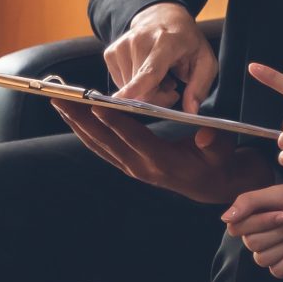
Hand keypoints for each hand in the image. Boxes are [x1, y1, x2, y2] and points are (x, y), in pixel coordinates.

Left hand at [55, 100, 272, 203]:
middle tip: (62, 97)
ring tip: (59, 101)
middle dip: (82, 118)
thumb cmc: (217, 160)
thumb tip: (207, 135)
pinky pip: (100, 147)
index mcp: (162, 161)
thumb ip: (214, 142)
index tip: (96, 104)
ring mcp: (131, 167)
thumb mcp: (222, 150)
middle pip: (106, 140)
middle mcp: (141, 166)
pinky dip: (84, 130)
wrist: (211, 184)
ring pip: (97, 144)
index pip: (134, 138)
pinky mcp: (126, 164)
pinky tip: (72, 115)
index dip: (115, 122)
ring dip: (76, 123)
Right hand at [103, 2, 216, 111]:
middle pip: (142, 88)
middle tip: (172, 87)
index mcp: (167, 42)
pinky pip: (121, 83)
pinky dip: (134, 84)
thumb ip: (199, 87)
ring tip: (160, 75)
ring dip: (146, 90)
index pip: (150, 70)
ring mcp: (122, 45)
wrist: (162, 16)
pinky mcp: (110, 52)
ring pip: (130, 89)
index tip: (120, 99)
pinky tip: (145, 72)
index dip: (137, 86)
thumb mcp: (205, 60)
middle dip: (158, 98)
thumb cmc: (186, 41)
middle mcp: (140, 41)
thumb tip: (190, 111)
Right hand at [222, 182, 282, 277]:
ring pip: (263, 259)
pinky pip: (278, 271)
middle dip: (280, 231)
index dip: (259, 222)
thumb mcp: (277, 194)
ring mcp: (274, 251)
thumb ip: (247, 202)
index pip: (236, 228)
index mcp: (253, 217)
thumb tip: (224, 218)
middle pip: (252, 244)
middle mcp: (260, 235)